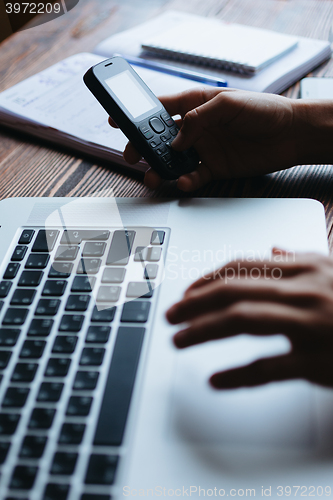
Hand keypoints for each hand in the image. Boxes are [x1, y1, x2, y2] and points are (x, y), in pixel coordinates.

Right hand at [109, 88, 301, 190]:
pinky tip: (182, 181)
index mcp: (196, 104)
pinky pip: (193, 176)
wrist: (291, 134)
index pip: (161, 108)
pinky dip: (184, 181)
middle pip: (160, 138)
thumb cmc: (264, 110)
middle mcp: (197, 128)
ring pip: (173, 161)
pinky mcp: (214, 168)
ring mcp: (204, 149)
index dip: (138, 114)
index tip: (119, 121)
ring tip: (153, 176)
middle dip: (143, 146)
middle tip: (133, 155)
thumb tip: (177, 139)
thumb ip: (198, 119)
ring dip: (160, 168)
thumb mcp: (229, 103)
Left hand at [166, 249, 332, 388]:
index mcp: (305, 268)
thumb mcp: (332, 270)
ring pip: (243, 321)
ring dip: (203, 331)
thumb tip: (272, 249)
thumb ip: (299, 259)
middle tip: (170, 315)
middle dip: (194, 303)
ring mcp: (310, 326)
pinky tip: (216, 380)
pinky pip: (269, 368)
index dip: (206, 279)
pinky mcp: (317, 361)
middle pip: (234, 291)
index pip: (241, 266)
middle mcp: (304, 292)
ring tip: (179, 340)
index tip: (185, 292)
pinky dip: (238, 376)